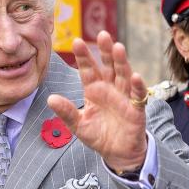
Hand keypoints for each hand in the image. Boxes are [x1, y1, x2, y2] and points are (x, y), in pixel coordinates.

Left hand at [47, 32, 147, 172]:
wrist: (118, 154)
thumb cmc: (99, 136)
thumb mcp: (78, 125)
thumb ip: (67, 112)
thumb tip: (50, 99)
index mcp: (94, 90)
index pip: (88, 70)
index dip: (83, 57)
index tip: (76, 42)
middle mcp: (110, 89)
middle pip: (108, 66)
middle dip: (105, 51)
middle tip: (102, 34)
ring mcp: (124, 97)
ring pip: (123, 75)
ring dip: (121, 62)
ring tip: (118, 47)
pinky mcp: (136, 109)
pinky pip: (138, 95)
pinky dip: (137, 86)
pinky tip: (135, 76)